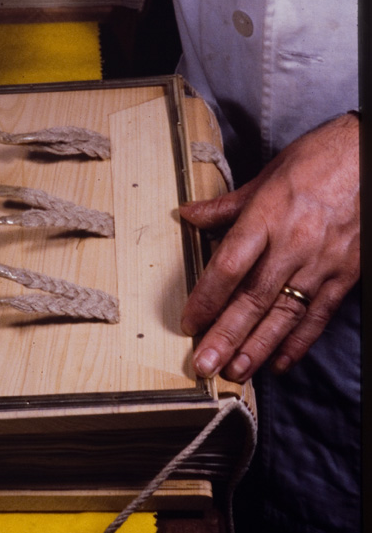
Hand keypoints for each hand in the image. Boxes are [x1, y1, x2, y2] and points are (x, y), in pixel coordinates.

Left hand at [179, 113, 359, 380]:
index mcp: (267, 216)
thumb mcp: (267, 176)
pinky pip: (319, 315)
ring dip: (258, 346)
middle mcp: (293, 243)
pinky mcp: (345, 274)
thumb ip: (227, 205)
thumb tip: (188, 215)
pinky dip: (299, 342)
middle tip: (205, 364)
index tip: (189, 323)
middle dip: (226, 335)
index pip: (229, 266)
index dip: (206, 298)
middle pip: (253, 298)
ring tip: (236, 372)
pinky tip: (279, 362)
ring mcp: (321, 262)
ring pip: (285, 313)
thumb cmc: (318, 160)